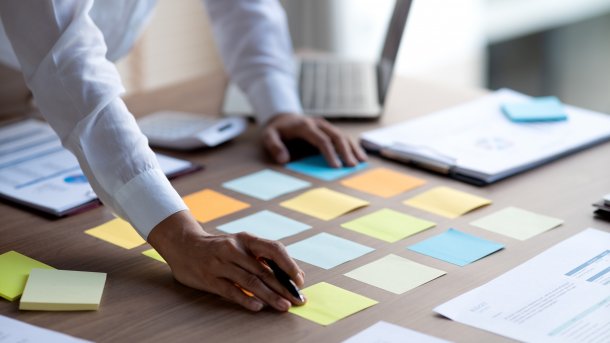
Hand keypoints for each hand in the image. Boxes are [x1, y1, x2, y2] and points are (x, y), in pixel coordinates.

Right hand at [147, 211, 305, 311]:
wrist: (183, 245)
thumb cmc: (219, 247)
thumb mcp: (240, 244)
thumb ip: (263, 257)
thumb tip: (292, 274)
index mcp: (245, 239)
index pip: (274, 249)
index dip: (289, 265)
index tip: (299, 281)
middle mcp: (234, 249)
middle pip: (264, 270)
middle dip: (283, 287)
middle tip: (297, 300)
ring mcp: (220, 264)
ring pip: (250, 281)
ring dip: (269, 296)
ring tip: (282, 306)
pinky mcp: (209, 278)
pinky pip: (230, 291)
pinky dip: (245, 299)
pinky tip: (257, 306)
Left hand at [262, 113, 366, 167]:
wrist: (282, 117)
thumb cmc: (276, 129)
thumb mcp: (268, 135)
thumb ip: (274, 146)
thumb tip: (284, 160)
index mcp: (305, 125)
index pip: (321, 140)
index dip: (330, 153)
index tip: (336, 167)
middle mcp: (318, 123)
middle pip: (337, 136)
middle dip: (346, 152)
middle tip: (352, 167)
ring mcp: (325, 126)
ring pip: (343, 135)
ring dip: (353, 148)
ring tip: (362, 162)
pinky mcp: (329, 130)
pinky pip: (343, 137)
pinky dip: (352, 147)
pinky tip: (360, 157)